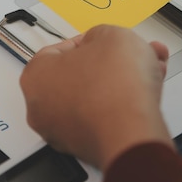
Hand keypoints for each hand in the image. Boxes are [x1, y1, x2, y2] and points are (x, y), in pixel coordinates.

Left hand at [20, 25, 172, 169]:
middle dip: (111, 62)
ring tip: (145, 71)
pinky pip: (103, 117)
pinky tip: (143, 92)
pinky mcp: (86, 147)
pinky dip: (121, 104)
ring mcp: (63, 131)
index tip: (104, 40)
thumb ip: (101, 34)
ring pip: (94, 96)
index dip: (90, 41)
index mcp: (36, 76)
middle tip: (129, 55)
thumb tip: (103, 41)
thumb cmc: (115, 88)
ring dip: (120, 81)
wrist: (132, 130)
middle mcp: (43, 107)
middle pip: (80, 74)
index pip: (60, 49)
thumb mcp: (112, 35)